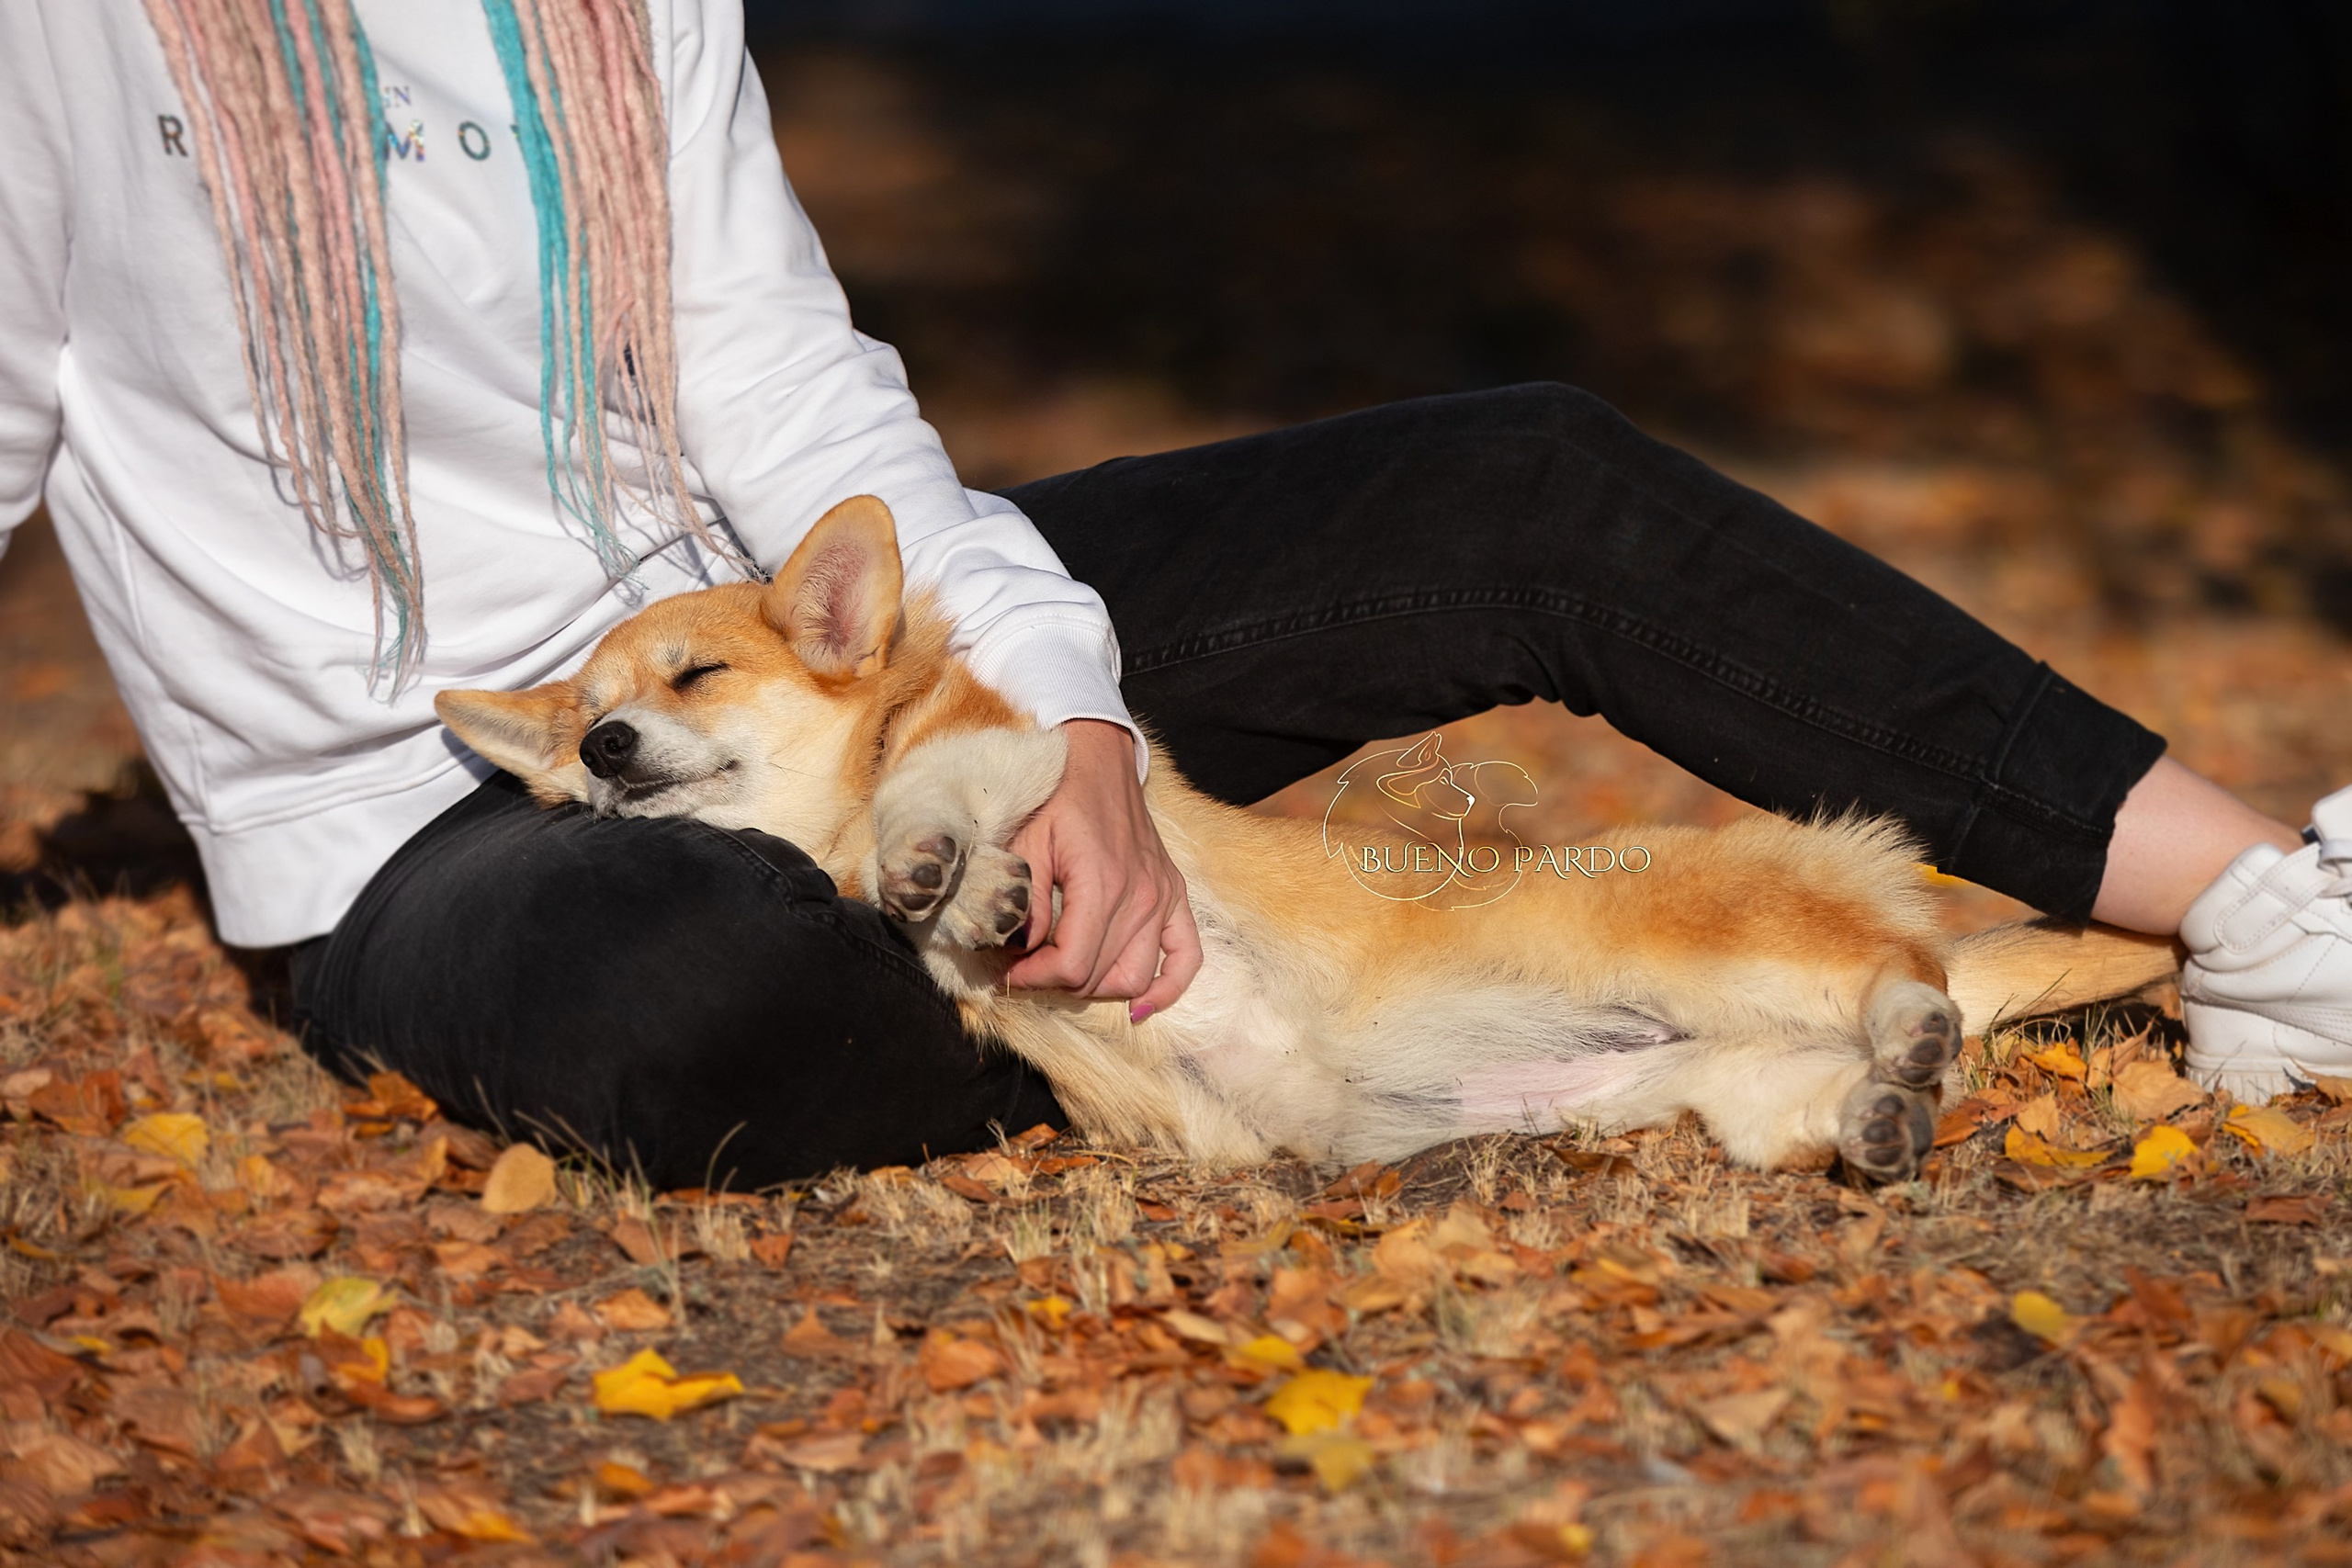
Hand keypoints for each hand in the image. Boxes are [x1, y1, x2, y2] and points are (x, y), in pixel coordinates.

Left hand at [1003, 719, 1201, 1017]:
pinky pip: (1187, 956)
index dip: (1034, 979)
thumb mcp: (1026, 844)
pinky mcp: (1175, 894)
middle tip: (1026, 968)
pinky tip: (1140, 1006)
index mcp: (1101, 884)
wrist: (1098, 759)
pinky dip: (1169, 987)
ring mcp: (1163, 897)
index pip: (1073, 966)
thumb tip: (1021, 951)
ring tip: (1066, 973)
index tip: (1009, 971)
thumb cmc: (1056, 798)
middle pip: (1099, 977)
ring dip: (1098, 987)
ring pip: (1136, 976)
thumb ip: (1026, 902)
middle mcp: (1141, 897)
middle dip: (1056, 982)